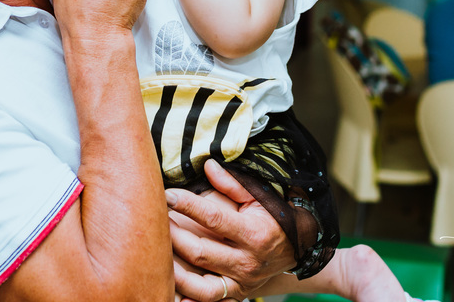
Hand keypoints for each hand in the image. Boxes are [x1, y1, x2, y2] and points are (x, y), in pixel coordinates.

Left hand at [167, 161, 293, 301]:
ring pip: (202, 287)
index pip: (213, 218)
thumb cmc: (273, 217)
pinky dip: (191, 301)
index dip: (187, 206)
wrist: (297, 249)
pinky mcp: (238, 295)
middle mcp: (248, 262)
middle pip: (201, 253)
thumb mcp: (259, 197)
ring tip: (158, 257)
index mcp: (254, 233)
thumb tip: (207, 165)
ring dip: (176, 274)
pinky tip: (173, 295)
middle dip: (174, 237)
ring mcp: (243, 283)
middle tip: (156, 221)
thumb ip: (232, 183)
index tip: (167, 195)